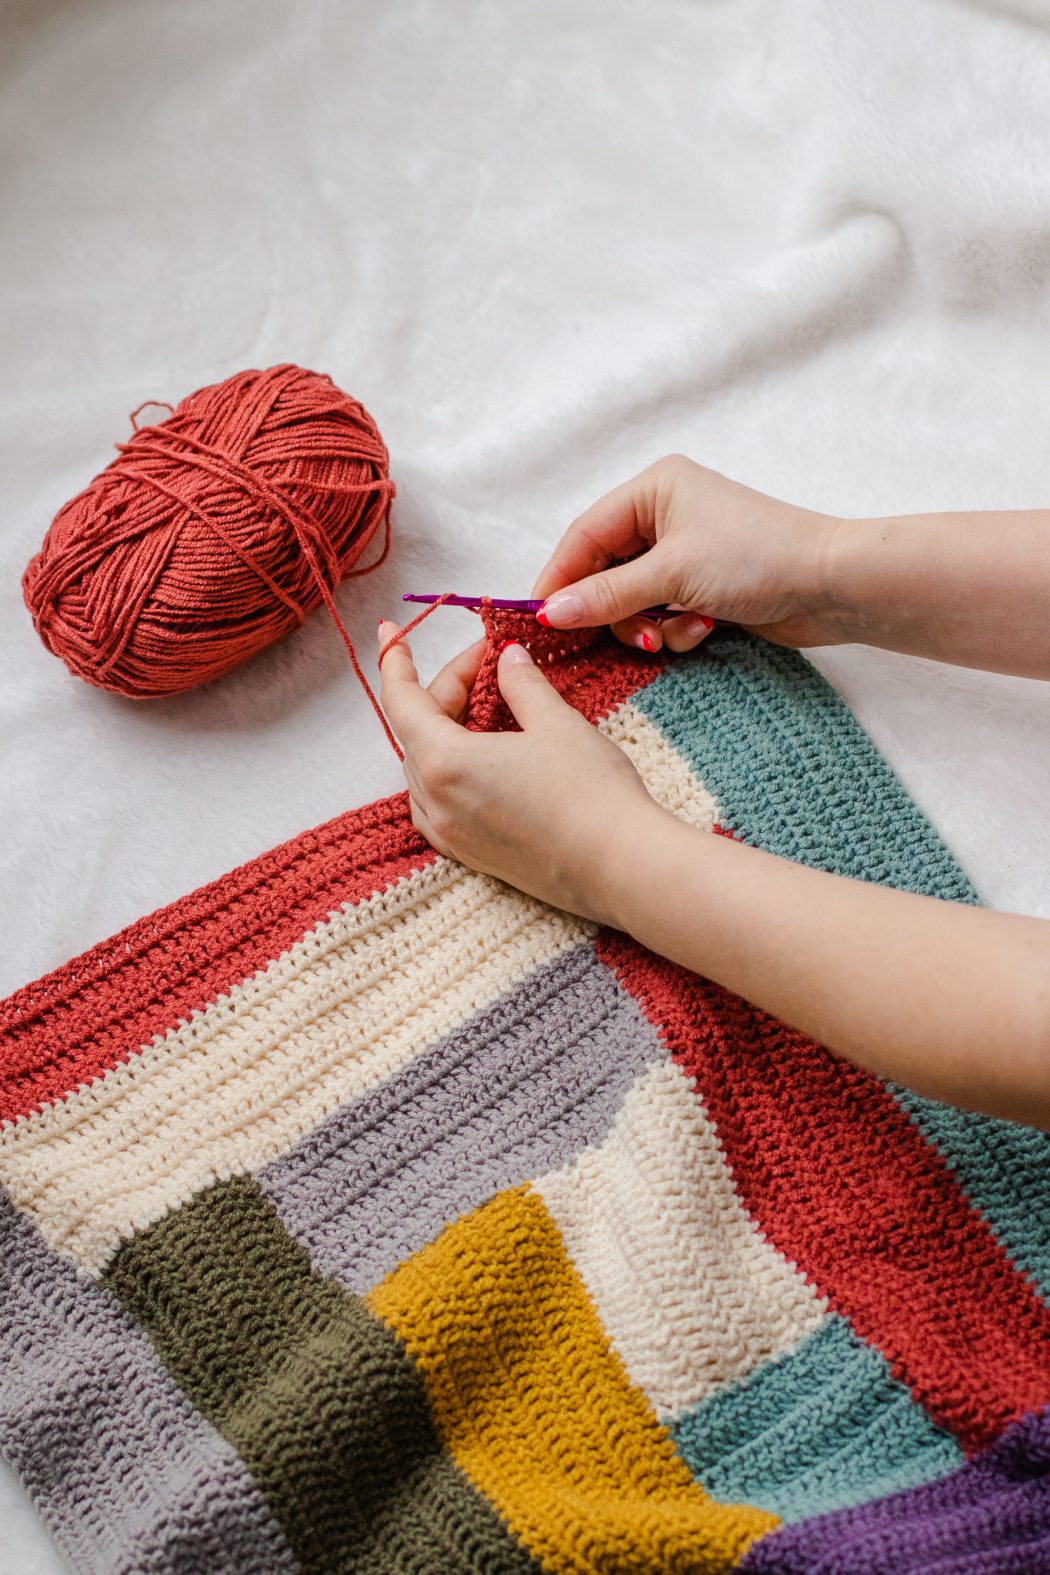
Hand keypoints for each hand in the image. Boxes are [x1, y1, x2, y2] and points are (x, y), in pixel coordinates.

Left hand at [378, 622, 662, 924]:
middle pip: (417, 732)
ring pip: (424, 769)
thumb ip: (521, 683)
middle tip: (490, 664)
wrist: (620, 867)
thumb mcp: (555, 723)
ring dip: (445, 732)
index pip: (401, 701)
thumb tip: (507, 658)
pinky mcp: (470, 855)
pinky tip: (482, 759)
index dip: (394, 660)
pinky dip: (449, 772)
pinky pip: (438, 804)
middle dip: (447, 691)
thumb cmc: (590, 794)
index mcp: (445, 762)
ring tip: (487, 707)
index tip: (390, 632)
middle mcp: (436, 803)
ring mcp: (451, 834)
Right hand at [533, 454, 840, 653]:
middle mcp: (665, 514)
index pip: (584, 535)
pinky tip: (705, 629)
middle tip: (631, 637)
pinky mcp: (702, 584)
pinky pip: (662, 612)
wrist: (831, 584)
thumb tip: (550, 613)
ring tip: (676, 634)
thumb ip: (606, 595)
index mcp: (653, 489)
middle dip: (616, 611)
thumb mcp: (672, 575)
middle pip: (604, 571)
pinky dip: (675, 628)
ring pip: (632, 599)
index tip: (541, 620)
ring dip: (649, 625)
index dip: (560, 579)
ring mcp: (684, 550)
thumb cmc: (757, 559)